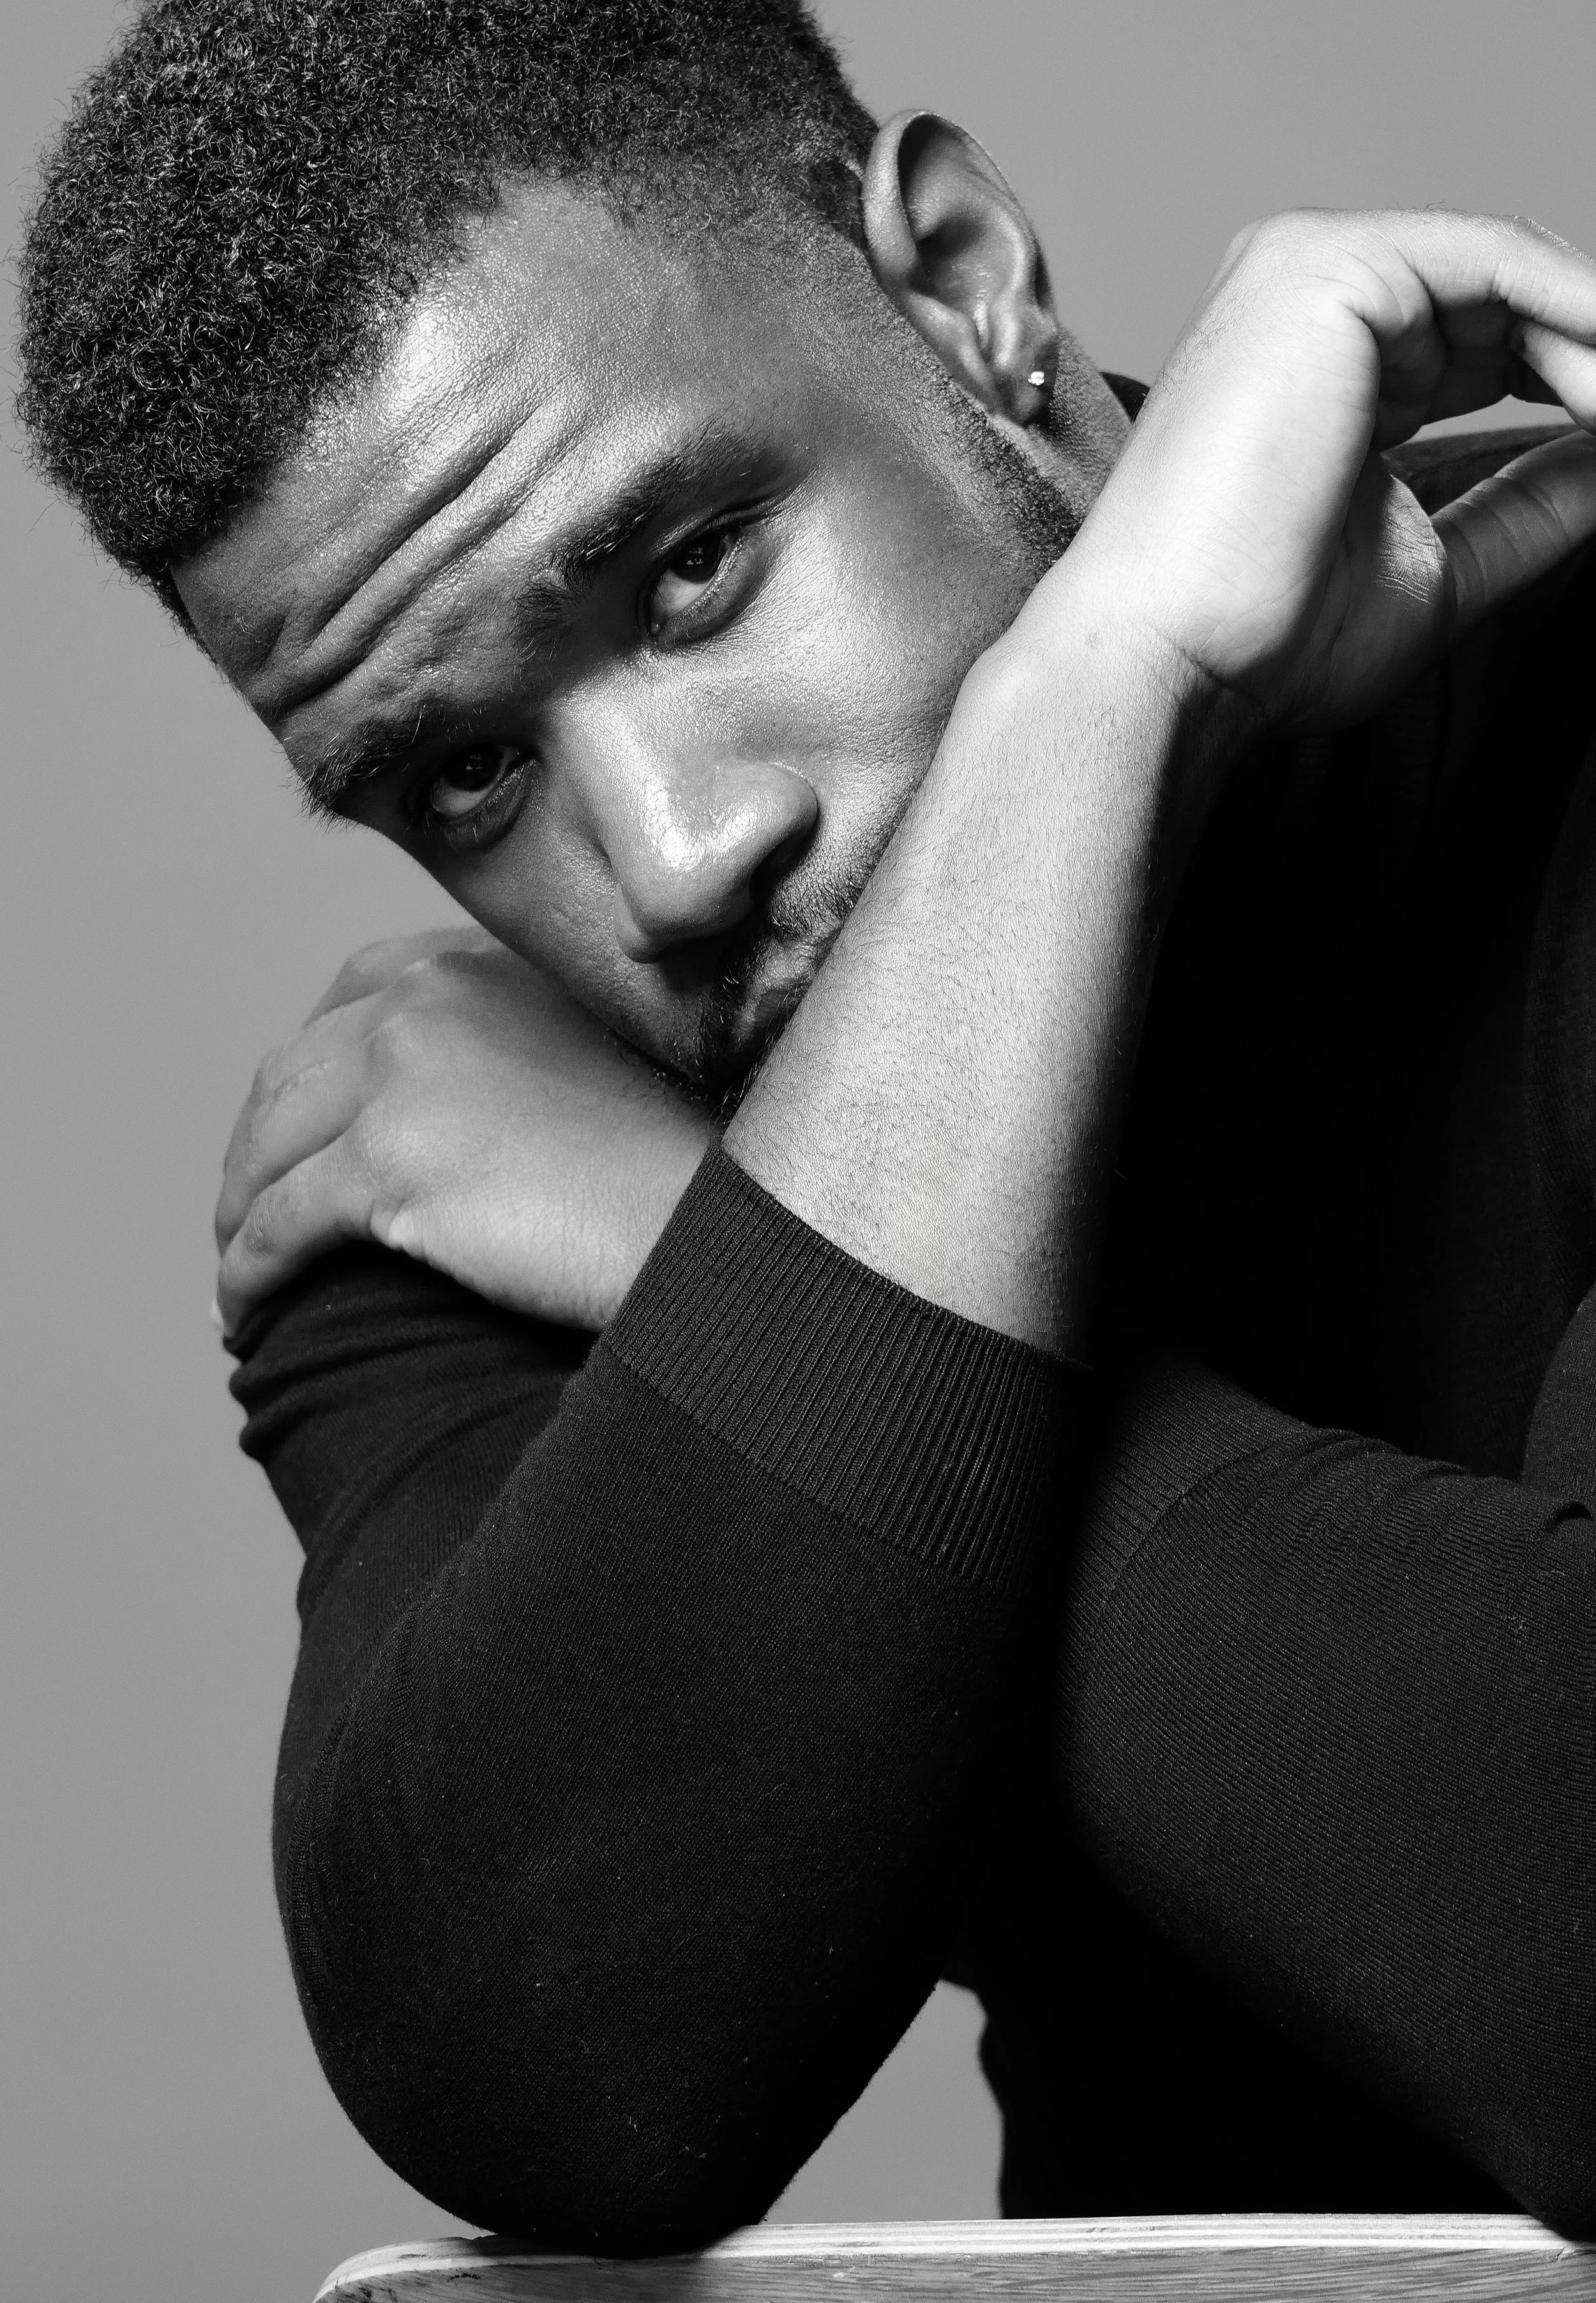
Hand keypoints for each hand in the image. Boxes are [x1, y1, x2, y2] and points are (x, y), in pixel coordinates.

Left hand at [216, 929, 715, 1335]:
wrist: (726, 1214)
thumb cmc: (687, 1156)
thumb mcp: (595, 1050)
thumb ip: (518, 1041)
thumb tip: (461, 1104)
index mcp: (472, 961)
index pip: (352, 996)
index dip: (312, 1067)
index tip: (300, 1127)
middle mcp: (424, 1000)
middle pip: (292, 1072)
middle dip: (258, 1145)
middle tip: (249, 1207)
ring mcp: (400, 1080)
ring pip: (268, 1148)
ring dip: (239, 1210)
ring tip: (238, 1266)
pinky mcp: (388, 1169)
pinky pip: (277, 1225)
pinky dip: (248, 1271)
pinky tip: (242, 1312)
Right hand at [1022, 207, 1595, 748]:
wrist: (1173, 659)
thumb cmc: (1263, 639)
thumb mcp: (1442, 565)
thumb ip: (1531, 502)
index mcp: (1323, 359)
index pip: (1482, 335)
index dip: (1572, 384)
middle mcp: (1310, 296)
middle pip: (1506, 293)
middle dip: (1591, 360)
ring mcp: (1310, 269)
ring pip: (1514, 272)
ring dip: (1595, 350)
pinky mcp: (1326, 268)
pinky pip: (1504, 263)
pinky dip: (1581, 316)